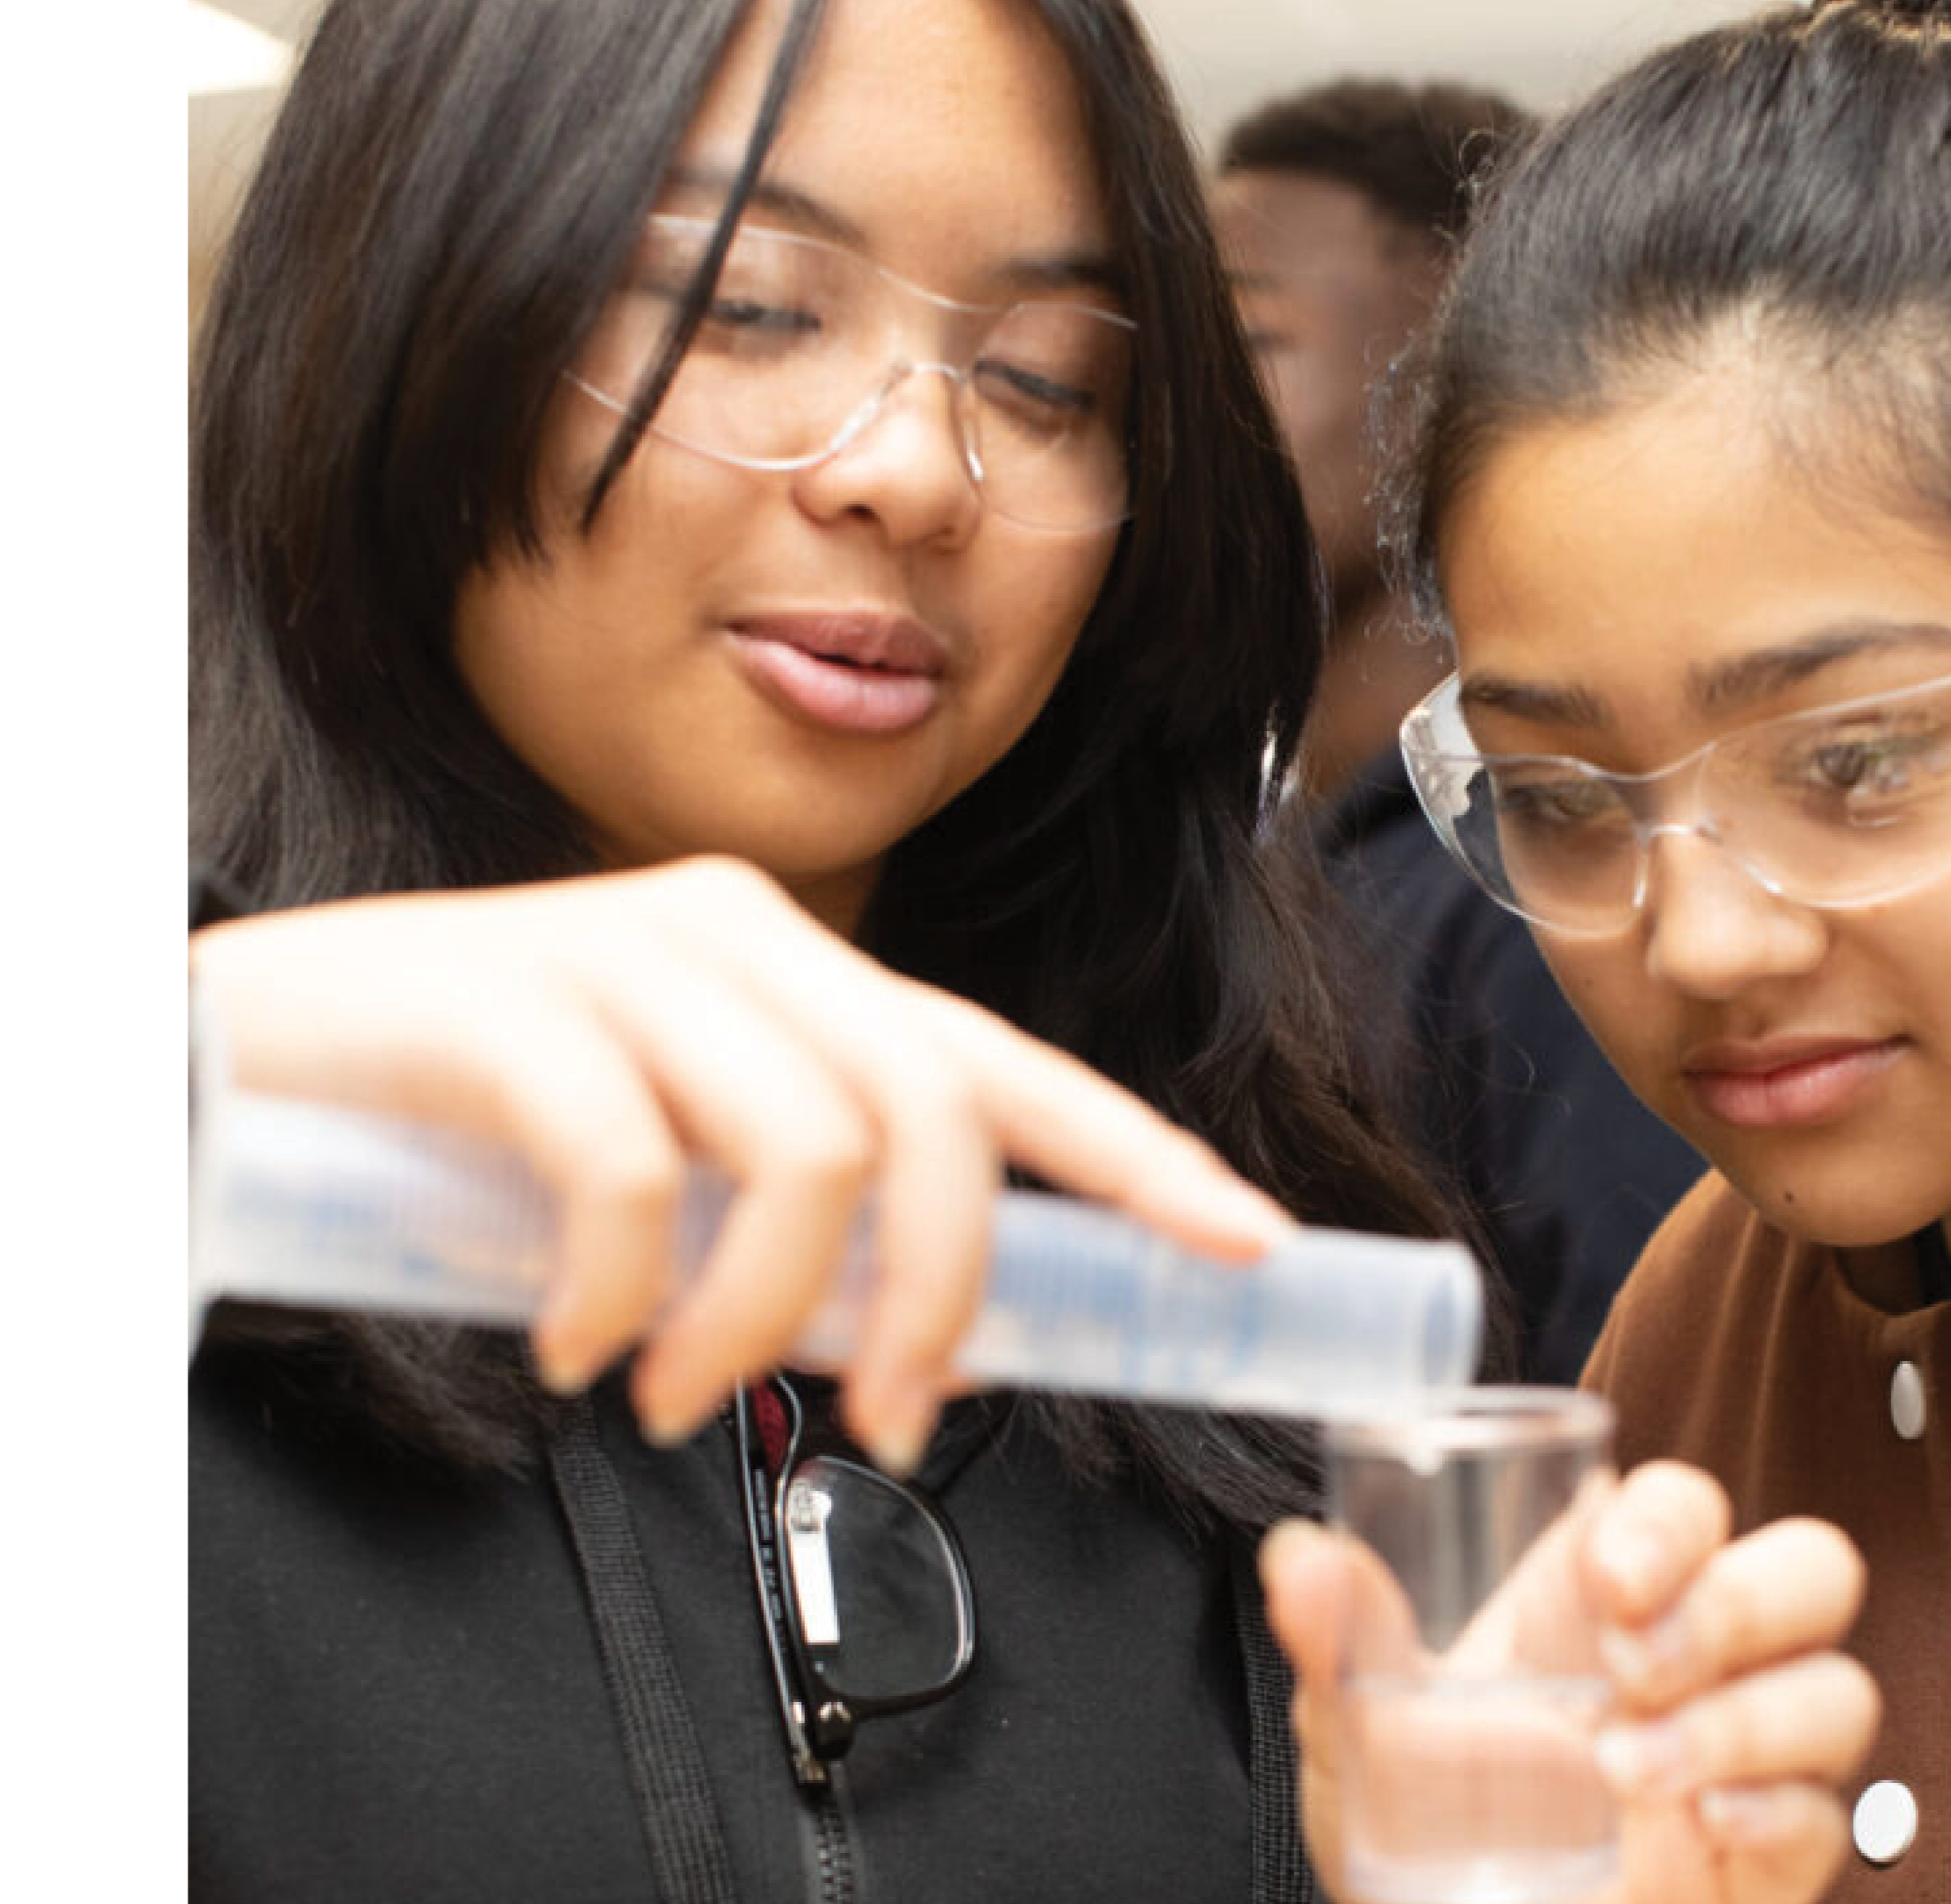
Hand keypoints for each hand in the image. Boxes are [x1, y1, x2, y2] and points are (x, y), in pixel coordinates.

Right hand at [188, 855, 1294, 1465]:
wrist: (252, 1047)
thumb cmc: (482, 1118)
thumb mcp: (678, 1155)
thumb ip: (799, 1213)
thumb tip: (932, 1346)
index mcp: (805, 974)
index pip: (1009, 1066)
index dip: (1140, 1158)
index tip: (1247, 1242)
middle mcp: (744, 937)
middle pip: (931, 1119)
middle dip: (939, 1296)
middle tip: (887, 1420)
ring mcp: (626, 952)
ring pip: (803, 1151)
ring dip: (761, 1322)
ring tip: (669, 1398)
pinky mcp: (509, 998)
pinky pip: (630, 1171)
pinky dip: (620, 1293)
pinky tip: (569, 1348)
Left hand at [1265, 1460, 1875, 1903]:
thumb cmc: (1422, 1837)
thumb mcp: (1362, 1742)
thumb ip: (1341, 1648)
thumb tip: (1298, 1558)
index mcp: (1602, 1605)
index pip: (1687, 1506)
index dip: (1674, 1521)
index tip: (1611, 1577)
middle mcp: (1694, 1664)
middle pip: (1809, 1569)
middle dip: (1740, 1603)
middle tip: (1636, 1666)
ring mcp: (1746, 1759)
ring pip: (1838, 1688)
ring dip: (1747, 1720)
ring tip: (1633, 1770)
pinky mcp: (1774, 1856)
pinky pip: (1830, 1814)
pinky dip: (1777, 1811)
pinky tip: (1703, 1828)